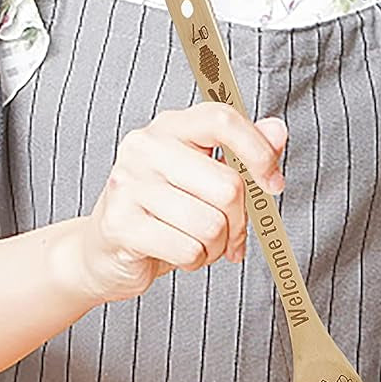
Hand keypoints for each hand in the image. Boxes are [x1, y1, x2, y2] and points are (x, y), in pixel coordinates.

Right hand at [73, 103, 286, 302]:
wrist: (103, 251)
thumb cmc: (162, 212)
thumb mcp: (204, 177)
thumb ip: (242, 152)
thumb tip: (277, 131)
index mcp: (169, 127)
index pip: (222, 120)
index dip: (258, 153)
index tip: (273, 184)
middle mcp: (144, 147)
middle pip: (227, 187)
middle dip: (238, 222)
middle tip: (228, 234)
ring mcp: (128, 184)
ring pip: (211, 225)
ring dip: (216, 247)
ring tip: (198, 244)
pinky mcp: (121, 223)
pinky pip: (189, 250)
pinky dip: (194, 261)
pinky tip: (178, 254)